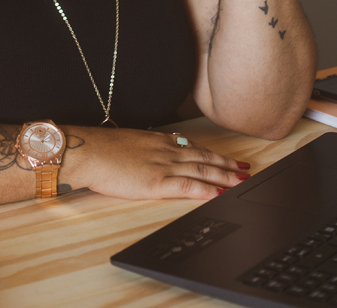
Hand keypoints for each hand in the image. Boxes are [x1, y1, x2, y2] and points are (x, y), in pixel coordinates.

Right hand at [75, 128, 248, 199]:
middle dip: (228, 166)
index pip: (195, 148)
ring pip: (202, 171)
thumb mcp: (131, 142)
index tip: (230, 159)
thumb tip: (154, 154)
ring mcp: (164, 166)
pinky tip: (219, 194)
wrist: (89, 151)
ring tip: (242, 182)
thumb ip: (147, 148)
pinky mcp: (157, 182)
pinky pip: (187, 186)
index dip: (215, 155)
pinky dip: (206, 190)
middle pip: (204, 158)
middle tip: (247, 171)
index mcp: (160, 141)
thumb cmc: (103, 149)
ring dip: (225, 177)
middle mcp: (167, 151)